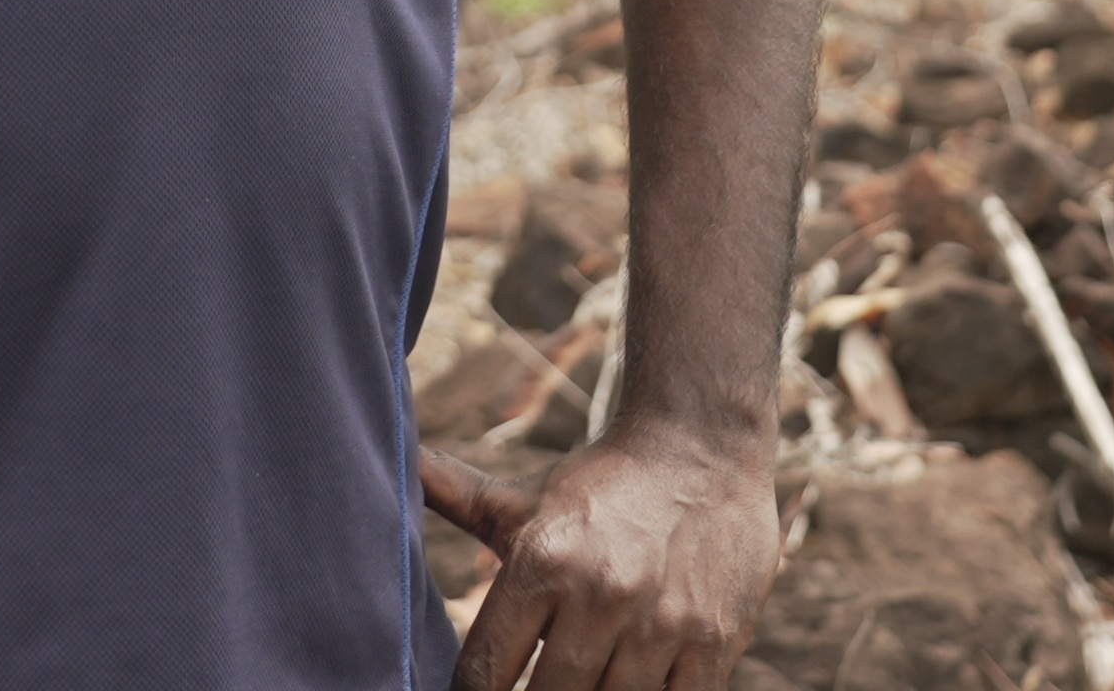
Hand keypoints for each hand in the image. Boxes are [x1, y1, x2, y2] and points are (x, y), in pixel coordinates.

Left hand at [420, 422, 781, 690]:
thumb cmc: (603, 485)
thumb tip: (400, 460)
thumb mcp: (525, 499)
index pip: (483, 672)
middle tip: (537, 683)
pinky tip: (629, 685)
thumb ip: (457, 496)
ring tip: (585, 678)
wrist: (705, 447)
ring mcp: (661, 623)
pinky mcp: (713, 643)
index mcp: (542, 560)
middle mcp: (599, 593)